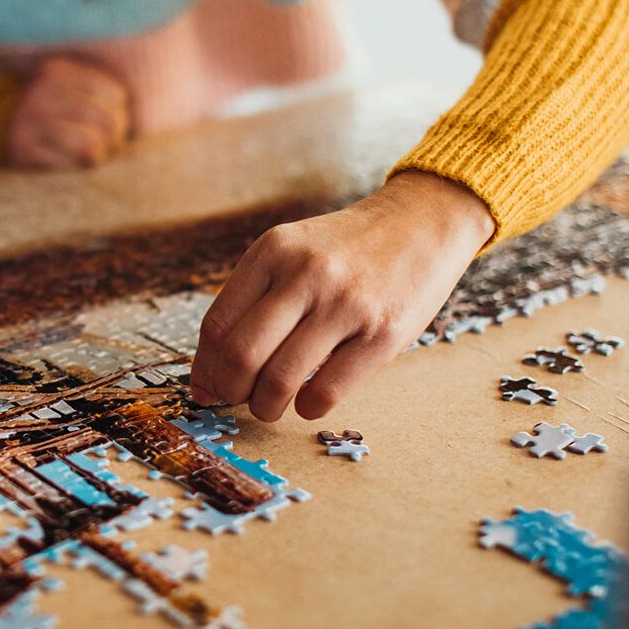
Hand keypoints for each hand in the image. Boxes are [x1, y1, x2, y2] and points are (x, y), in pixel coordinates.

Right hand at [7, 56, 130, 169]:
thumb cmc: (49, 111)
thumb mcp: (68, 88)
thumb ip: (98, 92)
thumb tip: (138, 119)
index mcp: (58, 72)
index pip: (115, 94)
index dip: (120, 113)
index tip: (112, 121)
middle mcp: (42, 93)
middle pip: (107, 121)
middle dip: (114, 139)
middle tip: (109, 145)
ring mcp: (30, 122)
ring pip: (91, 145)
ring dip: (99, 156)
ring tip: (95, 156)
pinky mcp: (24, 150)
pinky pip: (70, 164)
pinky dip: (78, 168)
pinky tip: (74, 163)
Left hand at [189, 171, 494, 421]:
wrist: (422, 221)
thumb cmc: (347, 249)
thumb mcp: (292, 250)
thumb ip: (254, 299)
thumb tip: (211, 374)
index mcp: (272, 252)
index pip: (217, 325)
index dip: (206, 368)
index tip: (207, 387)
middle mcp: (305, 274)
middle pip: (241, 355)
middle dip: (230, 391)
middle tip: (238, 399)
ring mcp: (345, 304)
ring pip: (279, 379)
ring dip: (265, 406)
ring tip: (271, 405)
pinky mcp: (382, 333)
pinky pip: (326, 390)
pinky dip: (307, 407)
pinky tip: (308, 401)